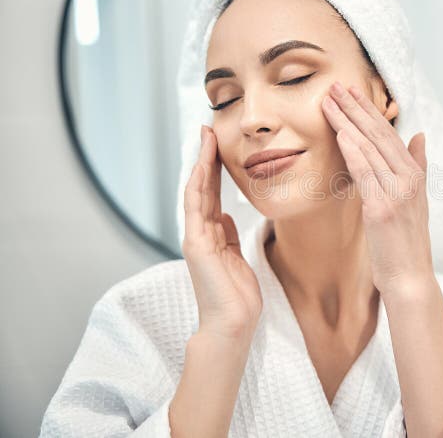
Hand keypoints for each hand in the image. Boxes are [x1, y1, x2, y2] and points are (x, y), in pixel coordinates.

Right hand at [182, 124, 262, 340]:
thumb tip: (226, 213)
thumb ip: (228, 234)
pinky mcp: (196, 246)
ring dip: (200, 164)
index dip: (213, 168)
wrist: (233, 323)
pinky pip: (195, 210)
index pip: (210, 193)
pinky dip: (197, 187)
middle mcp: (200, 232)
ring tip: (205, 138)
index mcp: (211, 234)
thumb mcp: (236, 256)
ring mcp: (195, 238)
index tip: (218, 144)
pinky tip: (201, 168)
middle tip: (207, 129)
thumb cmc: (237, 295)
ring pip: (196, 192)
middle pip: (201, 187)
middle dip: (205, 158)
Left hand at [321, 81, 433, 294]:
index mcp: (415, 176)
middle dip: (355, 107)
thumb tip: (420, 136)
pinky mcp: (382, 208)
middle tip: (336, 85)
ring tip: (329, 101)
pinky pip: (365, 172)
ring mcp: (397, 193)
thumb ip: (417, 166)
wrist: (410, 279)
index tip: (351, 92)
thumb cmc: (407, 244)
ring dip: (347, 121)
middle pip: (378, 135)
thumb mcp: (417, 201)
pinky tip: (340, 132)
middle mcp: (409, 180)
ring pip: (369, 148)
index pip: (389, 134)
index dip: (369, 111)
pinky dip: (353, 149)